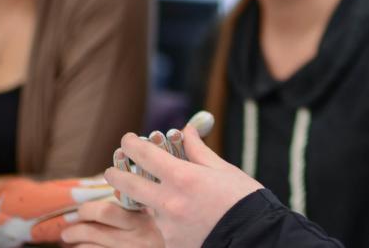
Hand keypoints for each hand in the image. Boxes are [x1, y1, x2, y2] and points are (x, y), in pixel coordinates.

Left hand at [60, 198, 162, 247]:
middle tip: (68, 232)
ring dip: (76, 245)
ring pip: (86, 247)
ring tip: (74, 243)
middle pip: (91, 230)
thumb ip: (134, 207)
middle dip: (74, 230)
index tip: (82, 210)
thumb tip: (113, 188)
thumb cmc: (153, 237)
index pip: (106, 211)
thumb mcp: (150, 220)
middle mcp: (134, 240)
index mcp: (141, 222)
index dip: (87, 209)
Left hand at [104, 125, 263, 247]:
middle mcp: (169, 202)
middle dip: (116, 174)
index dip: (131, 144)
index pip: (145, 155)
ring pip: (148, 208)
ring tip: (162, 196)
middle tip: (110, 170)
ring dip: (149, 200)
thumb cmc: (245, 201)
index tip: (127, 140)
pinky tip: (185, 218)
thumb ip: (198, 151)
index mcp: (183, 178)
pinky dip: (169, 220)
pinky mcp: (172, 243)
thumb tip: (187, 131)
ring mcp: (168, 226)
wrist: (257, 238)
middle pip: (129, 184)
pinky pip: (164, 227)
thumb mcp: (224, 170)